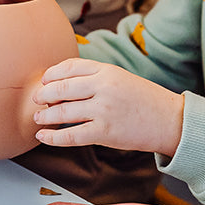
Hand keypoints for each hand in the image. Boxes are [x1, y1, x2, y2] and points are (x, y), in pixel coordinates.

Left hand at [33, 58, 184, 155]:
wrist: (169, 120)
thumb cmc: (145, 100)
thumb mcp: (121, 78)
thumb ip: (96, 77)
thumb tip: (65, 83)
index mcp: (107, 70)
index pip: (70, 67)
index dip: (52, 74)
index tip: (44, 81)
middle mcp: (103, 87)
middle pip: (61, 88)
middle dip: (43, 95)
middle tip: (36, 100)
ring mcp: (103, 110)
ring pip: (62, 112)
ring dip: (45, 116)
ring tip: (39, 118)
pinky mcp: (104, 132)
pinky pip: (70, 135)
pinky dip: (52, 137)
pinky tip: (44, 136)